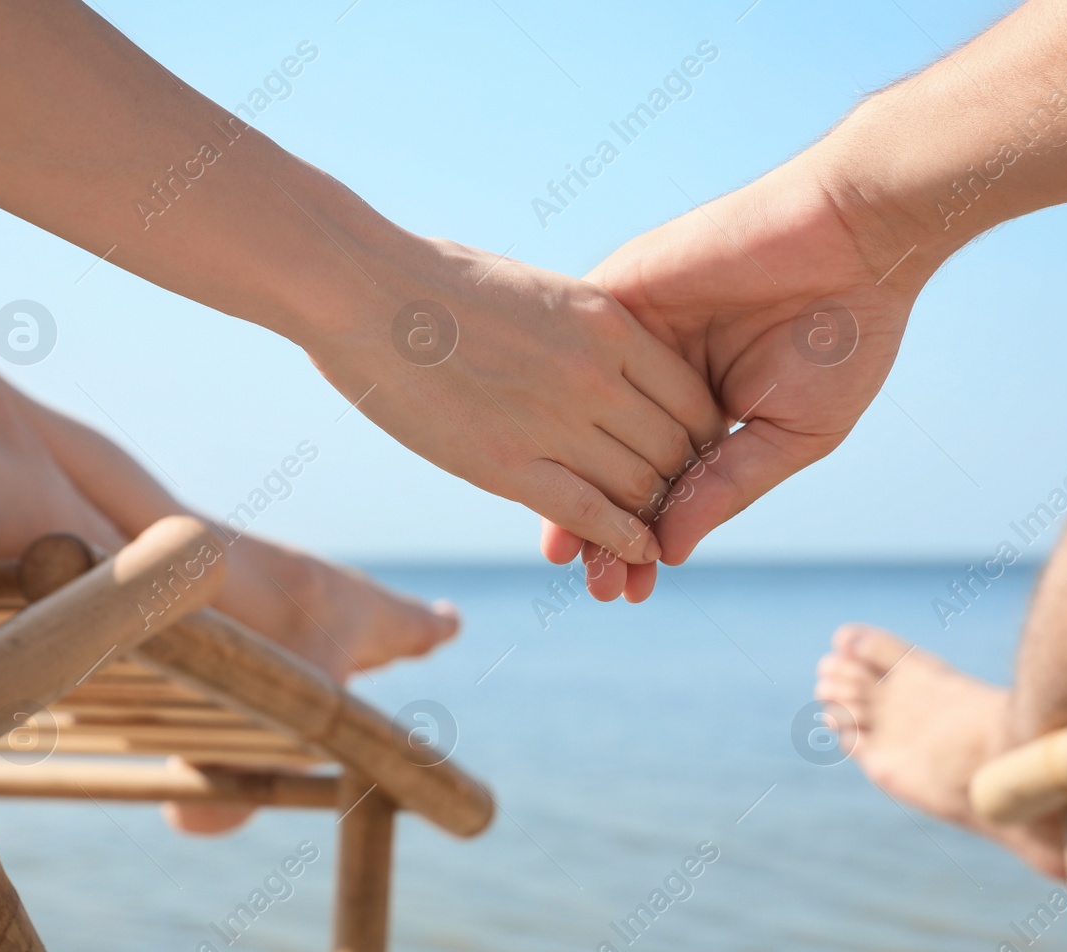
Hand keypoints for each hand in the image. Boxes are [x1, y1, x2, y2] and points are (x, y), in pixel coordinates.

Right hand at [303, 232, 726, 564]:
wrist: (364, 290)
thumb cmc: (440, 282)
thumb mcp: (540, 291)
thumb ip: (585, 329)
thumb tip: (606, 352)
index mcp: (606, 323)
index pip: (690, 396)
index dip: (702, 434)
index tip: (695, 451)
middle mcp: (594, 375)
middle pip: (675, 448)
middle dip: (686, 481)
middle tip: (685, 502)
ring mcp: (553, 421)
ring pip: (640, 487)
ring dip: (655, 515)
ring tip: (661, 532)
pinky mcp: (507, 465)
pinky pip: (590, 515)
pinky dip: (623, 540)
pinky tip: (637, 553)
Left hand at [542, 145, 946, 596]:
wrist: (852, 240)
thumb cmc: (842, 337)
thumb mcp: (789, 435)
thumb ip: (724, 489)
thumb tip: (665, 553)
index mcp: (705, 410)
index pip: (657, 484)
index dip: (639, 538)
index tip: (624, 591)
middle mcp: (659, 379)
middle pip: (610, 463)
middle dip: (599, 527)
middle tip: (591, 585)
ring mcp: (633, 341)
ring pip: (583, 423)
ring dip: (571, 484)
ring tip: (563, 551)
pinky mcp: (617, 298)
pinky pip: (571, 360)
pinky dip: (557, 414)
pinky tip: (543, 466)